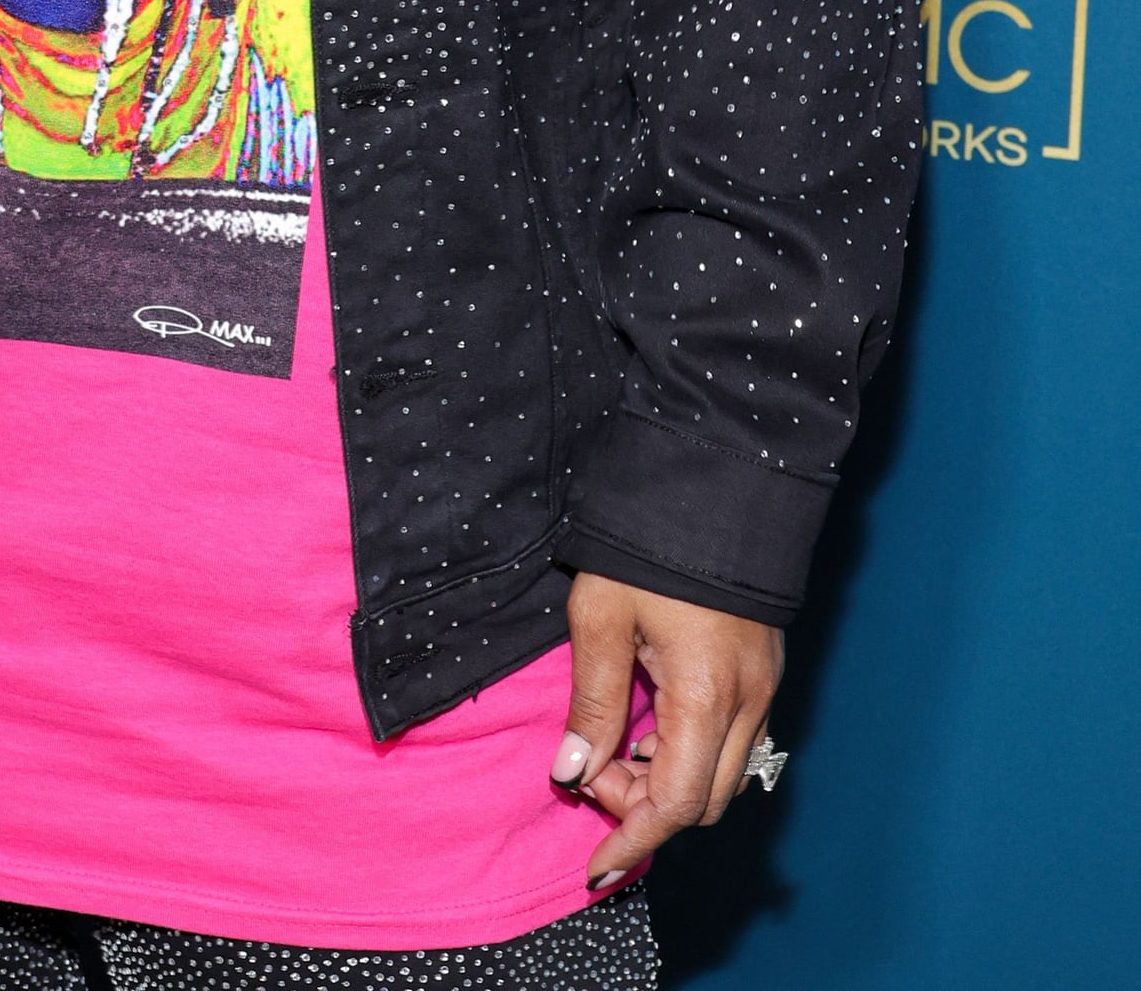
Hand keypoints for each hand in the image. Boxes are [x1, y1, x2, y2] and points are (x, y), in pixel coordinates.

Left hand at [551, 573, 782, 888]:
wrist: (716, 475)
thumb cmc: (648, 543)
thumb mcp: (600, 616)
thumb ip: (593, 701)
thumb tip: (574, 771)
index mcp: (708, 697)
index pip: (676, 805)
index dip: (633, 840)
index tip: (596, 864)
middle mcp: (749, 702)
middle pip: (704, 800)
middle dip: (645, 808)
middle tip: (592, 773)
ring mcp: (765, 685)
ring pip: (723, 773)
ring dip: (669, 780)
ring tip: (615, 744)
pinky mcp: (765, 667)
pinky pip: (735, 738)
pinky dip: (691, 751)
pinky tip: (652, 722)